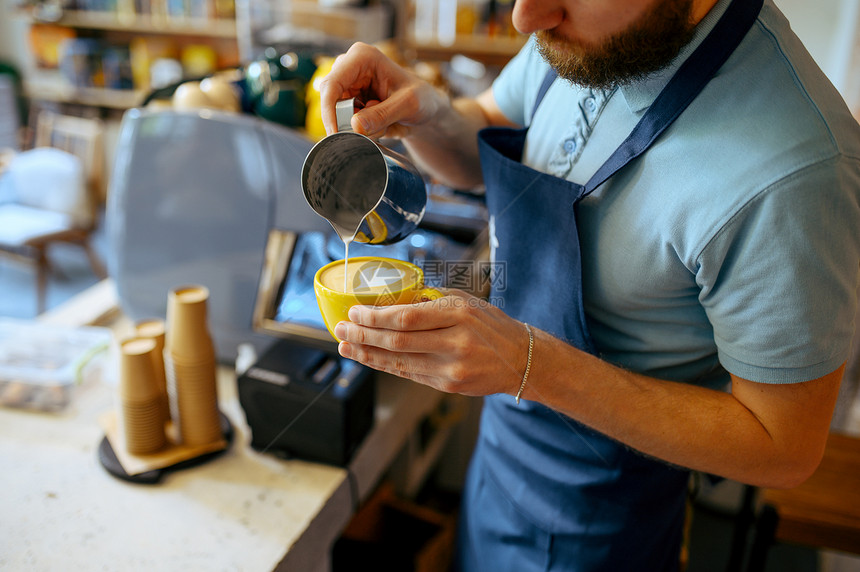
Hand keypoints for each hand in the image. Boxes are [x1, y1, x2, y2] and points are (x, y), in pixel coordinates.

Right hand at [319, 42, 447, 138]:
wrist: (425, 109)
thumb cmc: (421, 98)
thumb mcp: (408, 105)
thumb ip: (382, 115)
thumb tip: (355, 126)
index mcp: (362, 57)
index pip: (332, 84)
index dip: (329, 110)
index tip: (337, 133)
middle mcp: (350, 68)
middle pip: (331, 101)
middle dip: (350, 122)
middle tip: (375, 129)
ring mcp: (348, 85)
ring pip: (338, 115)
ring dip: (360, 128)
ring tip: (385, 124)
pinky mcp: (349, 101)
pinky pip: (346, 122)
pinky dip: (362, 130)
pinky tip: (381, 124)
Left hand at [334, 290, 529, 396]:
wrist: (522, 360)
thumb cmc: (492, 325)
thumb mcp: (466, 301)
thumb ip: (431, 300)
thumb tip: (392, 298)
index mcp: (459, 314)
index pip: (407, 317)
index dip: (375, 317)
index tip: (354, 311)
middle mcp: (456, 342)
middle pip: (397, 341)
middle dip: (363, 334)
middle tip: (340, 327)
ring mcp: (452, 367)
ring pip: (398, 361)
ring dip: (366, 353)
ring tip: (345, 345)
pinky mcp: (449, 385)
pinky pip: (409, 373)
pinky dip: (384, 365)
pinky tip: (367, 358)